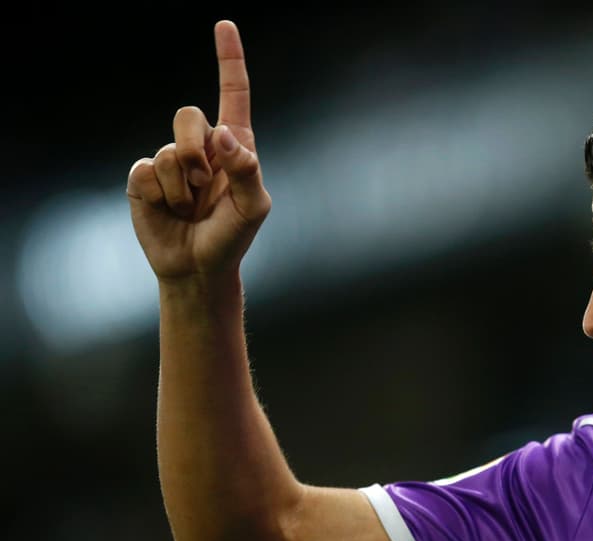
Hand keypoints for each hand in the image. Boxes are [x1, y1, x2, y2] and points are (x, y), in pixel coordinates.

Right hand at [126, 20, 270, 284]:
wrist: (199, 268)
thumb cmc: (232, 237)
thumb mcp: (254, 208)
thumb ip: (247, 169)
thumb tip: (224, 135)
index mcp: (234, 146)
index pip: (233, 94)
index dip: (229, 60)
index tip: (224, 25)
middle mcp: (201, 147)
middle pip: (188, 115)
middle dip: (196, 152)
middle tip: (205, 186)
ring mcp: (169, 162)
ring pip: (168, 150)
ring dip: (182, 186)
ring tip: (190, 207)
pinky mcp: (144, 179)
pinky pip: (146, 171)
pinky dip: (160, 196)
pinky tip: (168, 211)